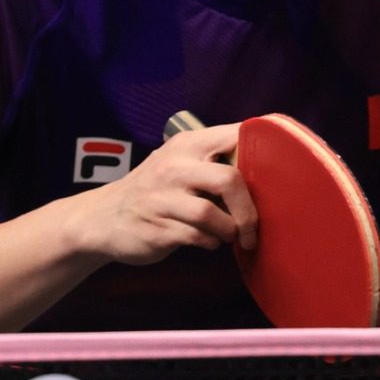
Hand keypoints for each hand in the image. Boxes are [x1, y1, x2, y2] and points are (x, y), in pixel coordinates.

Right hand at [67, 122, 258, 265]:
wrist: (101, 218)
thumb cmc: (153, 191)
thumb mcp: (178, 164)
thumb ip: (215, 162)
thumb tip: (269, 175)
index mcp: (186, 144)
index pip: (236, 136)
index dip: (265, 153)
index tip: (278, 176)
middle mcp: (174, 167)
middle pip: (229, 179)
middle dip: (249, 210)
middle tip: (253, 228)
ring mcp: (163, 198)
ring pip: (213, 215)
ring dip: (229, 231)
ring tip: (229, 236)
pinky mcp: (158, 228)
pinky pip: (198, 238)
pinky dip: (210, 243)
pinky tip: (206, 242)